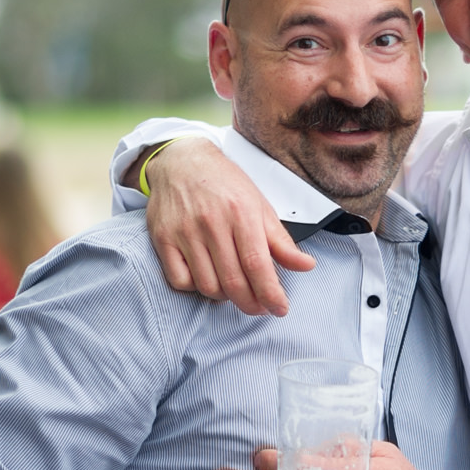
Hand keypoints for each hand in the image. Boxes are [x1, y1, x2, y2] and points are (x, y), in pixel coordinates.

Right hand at [139, 139, 314, 315]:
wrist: (182, 161)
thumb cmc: (224, 185)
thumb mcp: (260, 207)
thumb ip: (281, 241)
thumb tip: (306, 266)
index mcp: (241, 213)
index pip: (257, 265)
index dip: (270, 293)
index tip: (279, 308)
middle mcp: (211, 222)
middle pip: (233, 281)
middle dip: (251, 303)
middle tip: (259, 307)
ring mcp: (184, 231)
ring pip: (207, 286)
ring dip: (224, 297)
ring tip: (233, 287)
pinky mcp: (163, 238)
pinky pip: (180, 281)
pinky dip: (195, 288)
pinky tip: (207, 277)